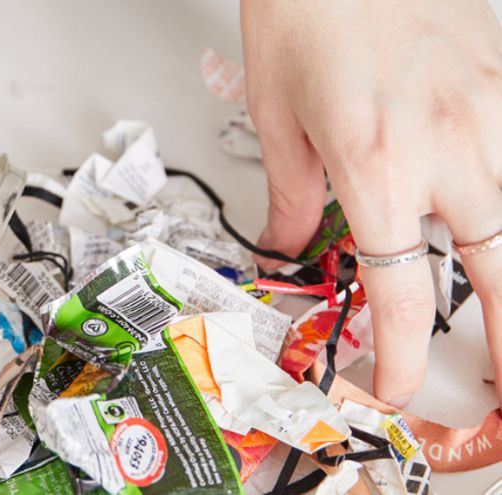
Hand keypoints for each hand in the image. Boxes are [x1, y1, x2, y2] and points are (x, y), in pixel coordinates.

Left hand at [242, 0, 501, 406]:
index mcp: (375, 168)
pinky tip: (497, 221)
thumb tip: (292, 248)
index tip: (397, 385)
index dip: (403, 357)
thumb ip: (292, 198)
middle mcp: (447, 149)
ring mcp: (491, 114)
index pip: (401, 295)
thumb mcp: (276, 118)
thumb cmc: (304, 14)